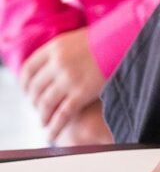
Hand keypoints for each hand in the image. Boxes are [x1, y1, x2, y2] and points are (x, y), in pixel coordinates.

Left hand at [20, 29, 105, 143]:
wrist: (124, 41)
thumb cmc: (103, 39)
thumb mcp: (75, 40)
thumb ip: (59, 52)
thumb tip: (48, 68)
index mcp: (54, 48)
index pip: (28, 69)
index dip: (24, 84)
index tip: (26, 91)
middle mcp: (58, 63)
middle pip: (35, 88)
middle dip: (33, 101)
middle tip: (37, 107)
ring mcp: (68, 79)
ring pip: (45, 103)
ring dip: (42, 115)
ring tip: (44, 122)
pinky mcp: (81, 93)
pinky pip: (62, 114)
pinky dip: (54, 126)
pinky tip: (52, 133)